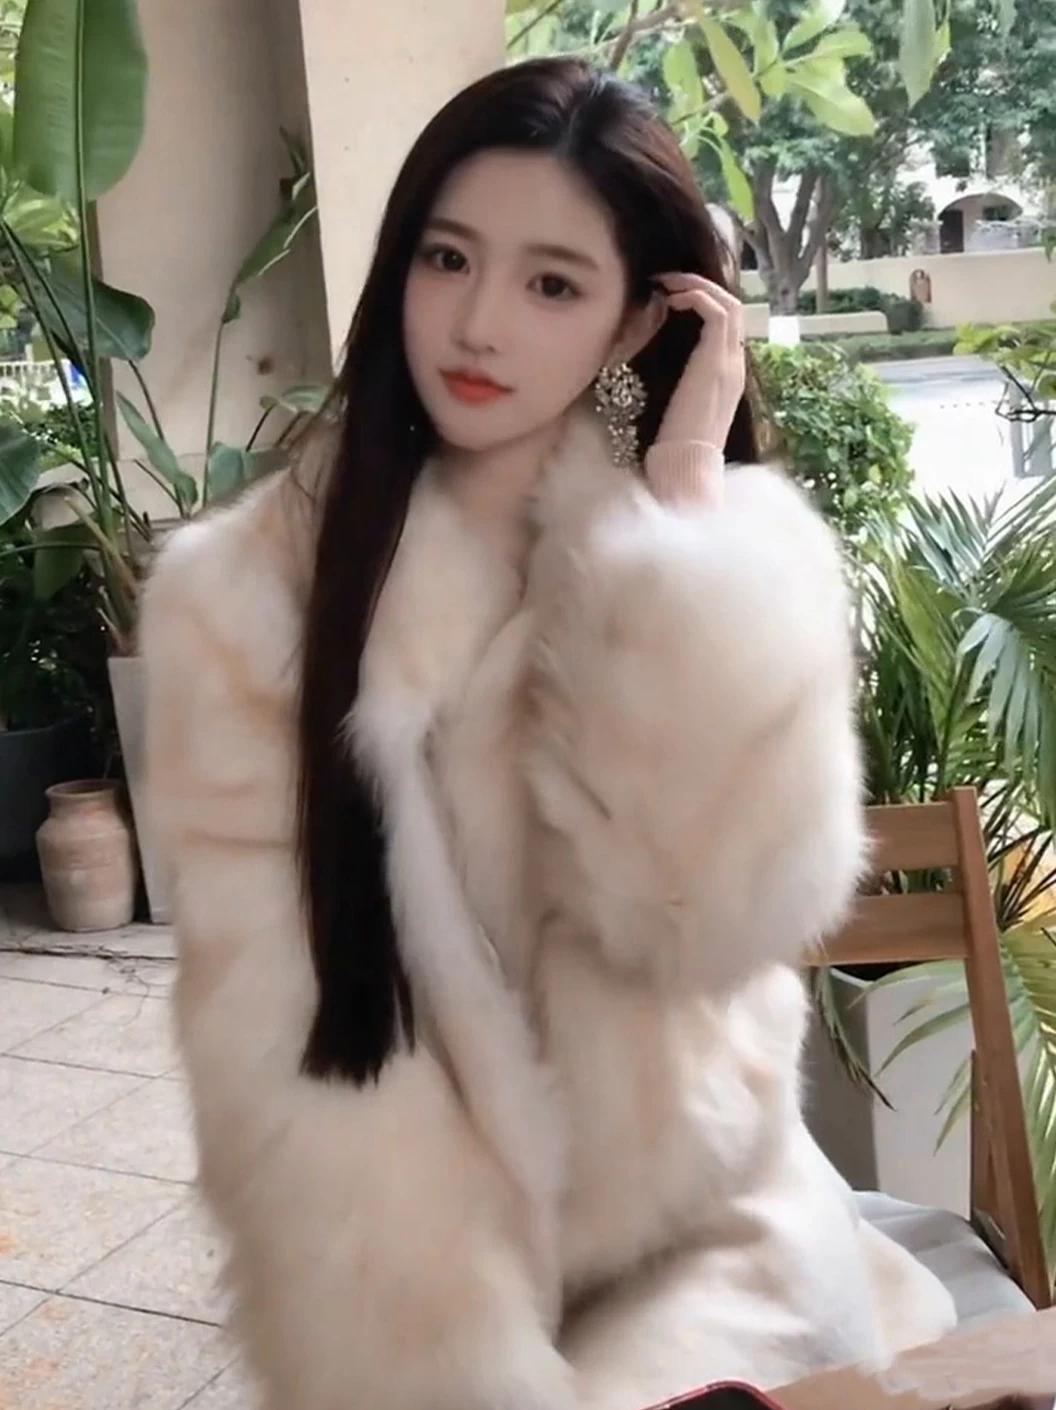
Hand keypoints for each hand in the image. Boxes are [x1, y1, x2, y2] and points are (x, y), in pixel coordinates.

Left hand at [651, 273, 745, 450]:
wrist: (686, 469)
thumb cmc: (675, 448)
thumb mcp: (677, 406)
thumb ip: (678, 383)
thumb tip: (657, 365)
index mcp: (727, 375)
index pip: (726, 325)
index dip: (701, 302)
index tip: (668, 296)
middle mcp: (734, 365)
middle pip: (733, 307)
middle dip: (700, 285)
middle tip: (666, 280)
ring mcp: (729, 362)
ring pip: (729, 303)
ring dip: (696, 285)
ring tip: (666, 282)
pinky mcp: (717, 362)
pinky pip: (716, 312)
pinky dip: (695, 296)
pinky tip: (670, 299)